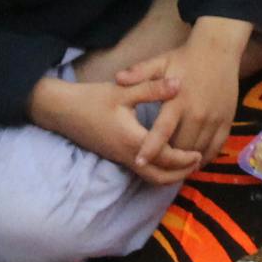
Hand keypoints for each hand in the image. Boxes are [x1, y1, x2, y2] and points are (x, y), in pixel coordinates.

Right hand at [32, 66, 188, 178]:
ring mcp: (120, 158)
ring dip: (169, 174)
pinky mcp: (116, 156)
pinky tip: (165, 159)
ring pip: (149, 177)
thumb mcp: (124, 90)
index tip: (200, 153)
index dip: (184, 158)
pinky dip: (157, 170)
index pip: (165, 157)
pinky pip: (141, 171)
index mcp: (133, 140)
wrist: (62, 110)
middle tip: (197, 163)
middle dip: (180, 173)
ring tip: (185, 165)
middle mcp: (128, 155)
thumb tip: (180, 84)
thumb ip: (153, 88)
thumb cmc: (92, 99)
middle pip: (159, 176)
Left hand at [148, 21, 249, 172]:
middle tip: (155, 165)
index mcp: (177, 101)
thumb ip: (139, 73)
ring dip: (186, 160)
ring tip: (174, 168)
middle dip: (167, 158)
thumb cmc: (184, 58)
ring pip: (198, 150)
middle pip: (180, 146)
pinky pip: (216, 146)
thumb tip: (117, 78)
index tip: (139, 161)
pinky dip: (206, 157)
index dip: (150, 148)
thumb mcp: (160, 62)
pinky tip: (196, 162)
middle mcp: (196, 113)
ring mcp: (213, 118)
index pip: (162, 131)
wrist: (218, 51)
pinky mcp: (226, 120)